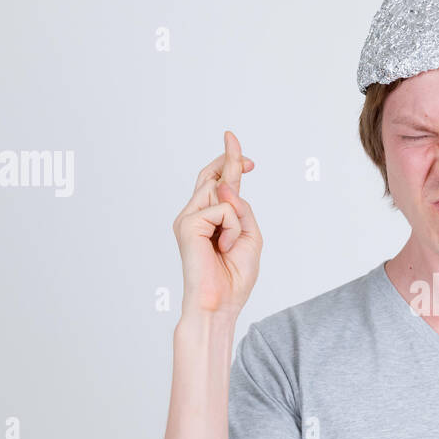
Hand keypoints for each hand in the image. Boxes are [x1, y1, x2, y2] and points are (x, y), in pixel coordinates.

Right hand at [173, 130, 262, 317]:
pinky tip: (223, 249)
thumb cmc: (234, 277)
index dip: (230, 165)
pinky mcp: (187, 223)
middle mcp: (195, 215)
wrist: (220, 303)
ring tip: (229, 248)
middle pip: (213, 177)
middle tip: (231, 135)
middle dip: (228, 157)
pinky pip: (224, 209)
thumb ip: (242, 209)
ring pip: (224, 195)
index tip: (245, 156)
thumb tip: (225, 185)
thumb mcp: (250, 237)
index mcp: (210, 220)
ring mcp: (188, 218)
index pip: (219, 185)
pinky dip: (233, 229)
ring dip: (238, 221)